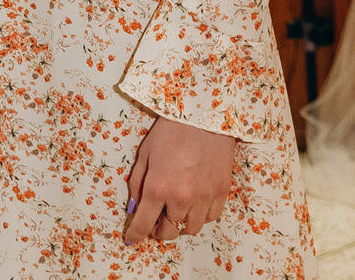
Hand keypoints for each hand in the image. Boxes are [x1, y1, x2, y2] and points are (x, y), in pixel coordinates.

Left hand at [123, 117, 235, 243]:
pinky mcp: (222, 192)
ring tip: (177, 209)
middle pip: (169, 231)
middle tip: (156, 220)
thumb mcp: (145, 153)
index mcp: (158, 187)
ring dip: (181, 223)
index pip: (144, 223)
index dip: (136, 234)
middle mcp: (181, 198)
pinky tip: (196, 202)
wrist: (204, 115)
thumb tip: (133, 208)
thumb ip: (137, 183)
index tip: (132, 239)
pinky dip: (201, 215)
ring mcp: (204, 197)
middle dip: (159, 230)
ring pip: (191, 228)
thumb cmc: (171, 130)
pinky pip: (211, 218)